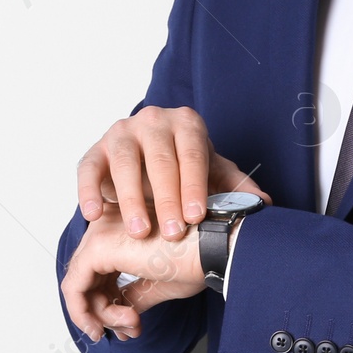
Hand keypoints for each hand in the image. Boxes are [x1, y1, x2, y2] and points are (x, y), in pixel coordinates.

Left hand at [60, 201, 207, 342]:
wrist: (215, 249)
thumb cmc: (199, 257)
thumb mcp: (158, 282)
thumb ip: (132, 296)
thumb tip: (119, 320)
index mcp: (125, 226)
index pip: (101, 270)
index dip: (111, 303)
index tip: (132, 324)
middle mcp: (108, 223)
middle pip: (89, 277)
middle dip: (105, 311)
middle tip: (131, 328)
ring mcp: (101, 233)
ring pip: (80, 284)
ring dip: (102, 315)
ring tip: (132, 324)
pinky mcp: (97, 247)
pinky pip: (74, 287)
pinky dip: (84, 312)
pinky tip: (106, 326)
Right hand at [76, 105, 271, 240]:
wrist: (148, 153)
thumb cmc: (184, 165)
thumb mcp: (210, 173)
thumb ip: (234, 187)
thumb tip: (264, 204)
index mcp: (187, 123)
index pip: (192, 154)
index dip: (194, 186)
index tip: (196, 216)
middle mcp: (154, 121)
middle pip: (160, 159)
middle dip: (166, 198)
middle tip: (172, 232)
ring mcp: (122, 132)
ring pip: (124, 163)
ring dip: (131, 199)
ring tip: (140, 231)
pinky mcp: (95, 149)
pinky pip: (88, 168)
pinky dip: (89, 190)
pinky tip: (94, 214)